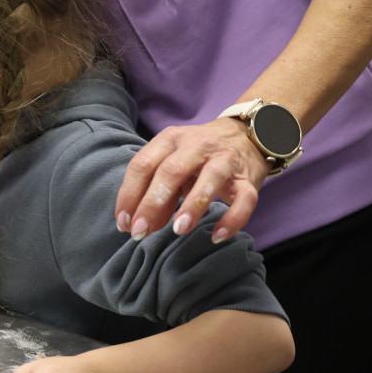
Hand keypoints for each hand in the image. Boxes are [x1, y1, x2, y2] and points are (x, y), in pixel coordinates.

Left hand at [115, 118, 267, 242]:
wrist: (243, 136)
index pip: (142, 165)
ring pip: (209, 179)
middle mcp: (195, 145)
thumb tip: (143, 226)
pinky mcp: (248, 177)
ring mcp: (224, 159)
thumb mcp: (173, 167)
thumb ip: (158, 194)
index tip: (123, 223)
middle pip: (170, 171)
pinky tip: (218, 236)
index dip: (129, 195)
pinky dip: (233, 219)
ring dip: (191, 206)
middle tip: (139, 232)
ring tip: (178, 230)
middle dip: (151, 204)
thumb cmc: (198, 157)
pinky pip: (245, 199)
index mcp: (169, 140)